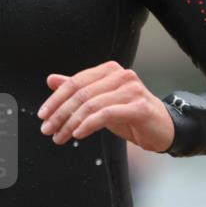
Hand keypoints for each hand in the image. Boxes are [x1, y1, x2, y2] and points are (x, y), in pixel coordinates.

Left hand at [37, 61, 175, 151]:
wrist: (162, 128)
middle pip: (80, 93)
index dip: (55, 99)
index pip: (75, 82)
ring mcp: (131, 90)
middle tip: (47, 129)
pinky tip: (78, 134)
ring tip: (59, 136)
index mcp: (109, 70)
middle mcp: (120, 75)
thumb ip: (78, 89)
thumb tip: (51, 80)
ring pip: (91, 105)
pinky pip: (105, 114)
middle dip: (59, 113)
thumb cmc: (130, 114)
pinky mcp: (139, 107)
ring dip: (70, 123)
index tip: (42, 114)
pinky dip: (88, 125)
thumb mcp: (100, 101)